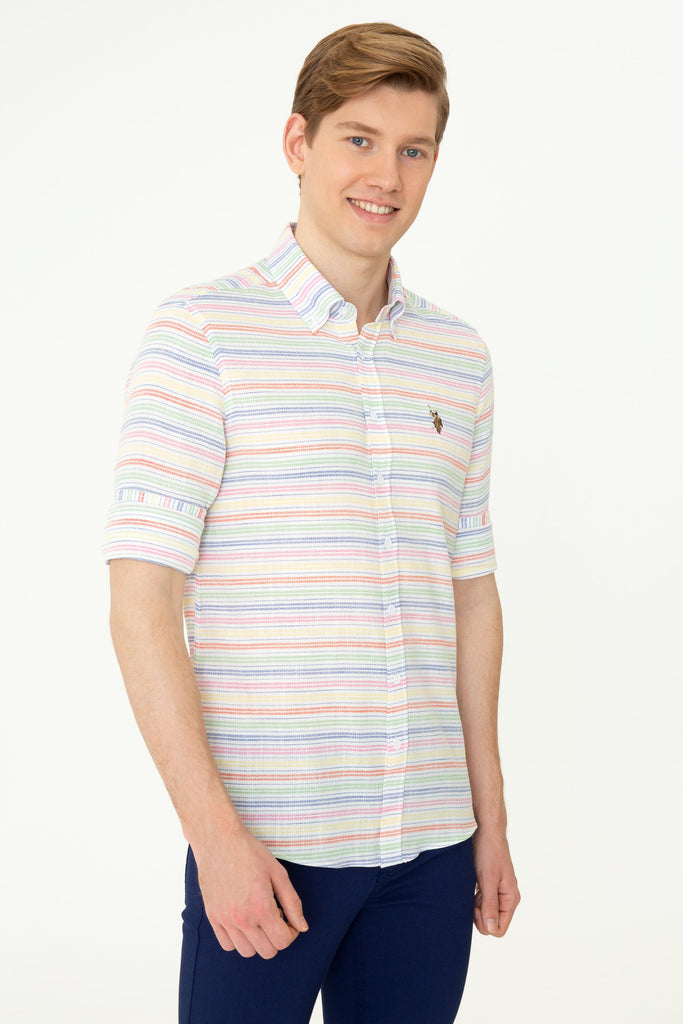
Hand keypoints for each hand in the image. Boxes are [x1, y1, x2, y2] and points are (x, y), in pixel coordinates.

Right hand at [192, 823, 308, 958]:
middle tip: (275, 915)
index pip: (283, 941)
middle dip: (277, 937)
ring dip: (258, 940)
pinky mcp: (212, 917)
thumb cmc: (250, 852)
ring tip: (259, 917)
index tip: (289, 919)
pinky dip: (238, 940)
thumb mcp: (278, 873)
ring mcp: (224, 920)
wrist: (218, 839)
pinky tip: (243, 920)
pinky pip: (227, 945)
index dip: (292, 932)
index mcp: (260, 907)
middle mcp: (241, 919)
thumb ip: (292, 902)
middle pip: (267, 951)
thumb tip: (302, 927)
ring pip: (247, 952)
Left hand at [472, 828, 519, 936]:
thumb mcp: (488, 879)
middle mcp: (507, 898)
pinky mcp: (490, 886)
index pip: (499, 929)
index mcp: (511, 898)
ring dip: (476, 906)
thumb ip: (489, 905)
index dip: (485, 923)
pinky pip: (482, 903)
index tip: (476, 906)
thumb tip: (492, 929)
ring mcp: (499, 892)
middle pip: (492, 923)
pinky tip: (472, 886)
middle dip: (479, 915)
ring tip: (473, 888)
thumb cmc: (489, 852)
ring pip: (485, 913)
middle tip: (473, 897)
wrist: (486, 831)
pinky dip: (475, 899)